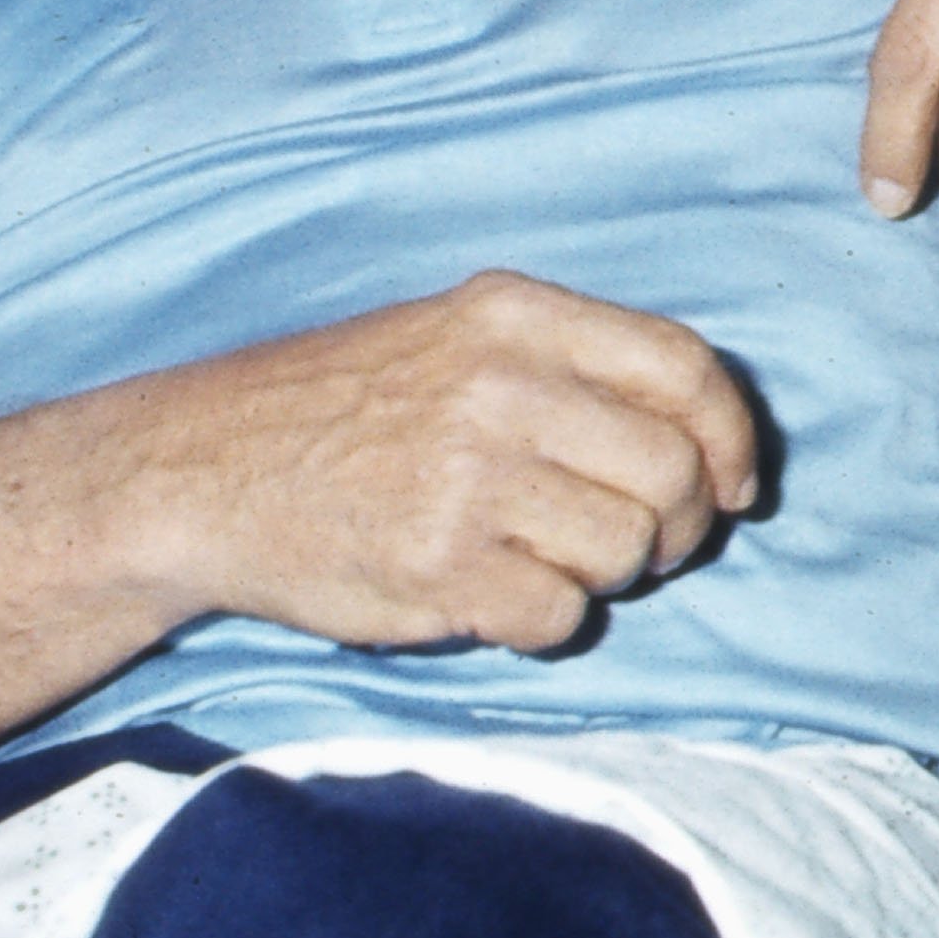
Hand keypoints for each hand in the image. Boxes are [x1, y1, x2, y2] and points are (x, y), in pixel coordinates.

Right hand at [112, 270, 760, 654]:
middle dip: (681, 524)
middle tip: (644, 544)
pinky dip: (548, 620)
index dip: (732, 435)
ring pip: (626, 548)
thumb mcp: (457, 337)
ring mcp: (468, 480)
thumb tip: (710, 436)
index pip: (684, 368)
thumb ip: (575, 366)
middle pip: (672, 471)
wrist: (201, 473)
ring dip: (608, 573)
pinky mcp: (438, 567)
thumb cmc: (345, 410)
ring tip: (550, 560)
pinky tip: (499, 595)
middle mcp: (499, 387)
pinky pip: (562, 615)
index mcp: (514, 317)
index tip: (736, 484)